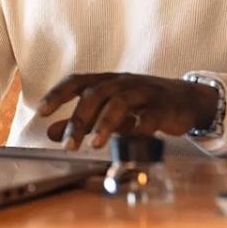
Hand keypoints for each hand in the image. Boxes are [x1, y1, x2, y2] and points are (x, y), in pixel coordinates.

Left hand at [37, 72, 219, 150]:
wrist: (185, 100)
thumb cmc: (141, 104)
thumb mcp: (108, 111)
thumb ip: (81, 121)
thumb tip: (50, 132)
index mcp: (106, 81)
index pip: (77, 81)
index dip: (58, 94)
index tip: (41, 112)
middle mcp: (122, 83)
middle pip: (95, 94)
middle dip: (79, 119)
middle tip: (68, 145)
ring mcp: (144, 92)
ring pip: (120, 102)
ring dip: (105, 124)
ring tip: (94, 145)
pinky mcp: (164, 107)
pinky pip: (151, 117)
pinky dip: (140, 130)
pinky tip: (132, 144)